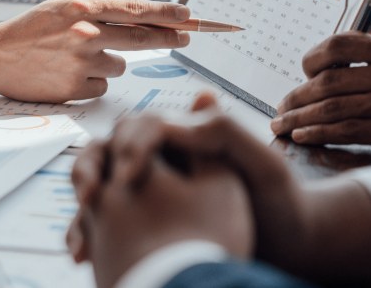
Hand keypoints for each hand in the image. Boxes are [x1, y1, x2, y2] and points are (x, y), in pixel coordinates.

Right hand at [0, 0, 190, 101]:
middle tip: (186, 37)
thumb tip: (129, 7)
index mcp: (83, 10)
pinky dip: (91, 82)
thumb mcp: (60, 4)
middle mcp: (86, 35)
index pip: (136, 10)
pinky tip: (67, 74)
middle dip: (168, 38)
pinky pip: (101, 87)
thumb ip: (95, 2)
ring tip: (77, 58)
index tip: (190, 16)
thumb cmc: (29, 28)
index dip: (167, 14)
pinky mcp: (73, 90)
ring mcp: (80, 64)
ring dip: (108, 62)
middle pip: (142, 39)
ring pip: (119, 66)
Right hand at [70, 94, 370, 284]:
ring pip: (98, 185)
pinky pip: (103, 221)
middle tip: (90, 197)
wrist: (289, 249)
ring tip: (81, 229)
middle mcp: (160, 159)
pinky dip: (85, 233)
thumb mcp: (261, 163)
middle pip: (107, 149)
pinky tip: (81, 252)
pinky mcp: (140, 221)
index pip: (142, 126)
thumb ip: (224, 131)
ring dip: (82, 204)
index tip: (130, 177)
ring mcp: (147, 190)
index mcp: (185, 138)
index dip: (130, 146)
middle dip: (89, 169)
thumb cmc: (281, 204)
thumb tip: (172, 118)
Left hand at [272, 0, 370, 149]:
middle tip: (282, 104)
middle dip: (298, 95)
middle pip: (329, 82)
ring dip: (301, 117)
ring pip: (333, 109)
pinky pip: (349, 132)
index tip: (304, 68)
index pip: (340, 45)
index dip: (313, 57)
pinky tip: (303, 134)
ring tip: (283, 123)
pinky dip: (320, 133)